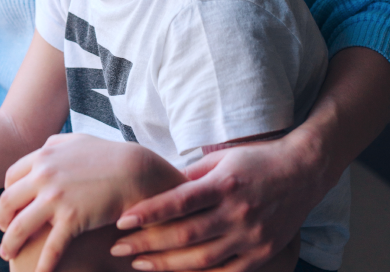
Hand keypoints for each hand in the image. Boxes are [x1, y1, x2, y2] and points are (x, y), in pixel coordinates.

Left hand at [0, 133, 182, 271]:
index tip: (9, 210)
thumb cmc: (107, 156)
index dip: (7, 196)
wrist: (134, 170)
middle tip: (5, 235)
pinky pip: (50, 247)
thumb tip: (42, 149)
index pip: (10, 178)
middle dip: (2, 222)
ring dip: (9, 245)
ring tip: (9, 256)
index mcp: (43, 156)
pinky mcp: (72, 218)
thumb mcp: (77, 141)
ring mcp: (56, 197)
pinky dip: (41, 265)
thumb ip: (55, 145)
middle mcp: (44, 175)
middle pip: (7, 202)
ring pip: (19, 227)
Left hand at [111, 131, 323, 271]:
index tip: (122, 220)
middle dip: (147, 243)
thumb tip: (158, 188)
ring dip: (166, 265)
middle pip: (185, 235)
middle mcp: (237, 212)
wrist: (304, 171)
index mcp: (224, 184)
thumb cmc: (256, 159)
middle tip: (117, 248)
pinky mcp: (264, 254)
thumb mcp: (221, 159)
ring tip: (138, 264)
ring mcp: (252, 237)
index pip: (179, 202)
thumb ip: (191, 176)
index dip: (148, 213)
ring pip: (202, 259)